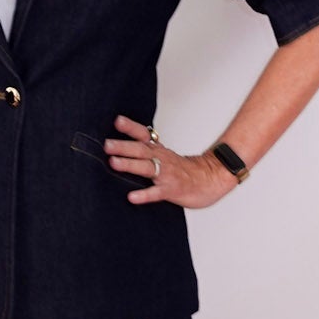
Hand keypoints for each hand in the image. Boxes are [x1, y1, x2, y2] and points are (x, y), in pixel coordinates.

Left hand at [105, 113, 240, 209]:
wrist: (211, 179)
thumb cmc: (184, 170)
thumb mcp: (164, 155)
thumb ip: (145, 150)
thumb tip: (120, 146)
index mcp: (159, 150)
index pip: (143, 135)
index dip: (131, 128)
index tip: (117, 121)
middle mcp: (162, 159)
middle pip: (141, 150)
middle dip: (123, 146)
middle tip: (107, 144)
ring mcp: (166, 175)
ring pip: (147, 168)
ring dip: (129, 164)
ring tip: (113, 163)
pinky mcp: (171, 190)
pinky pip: (156, 193)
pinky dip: (144, 195)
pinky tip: (132, 197)